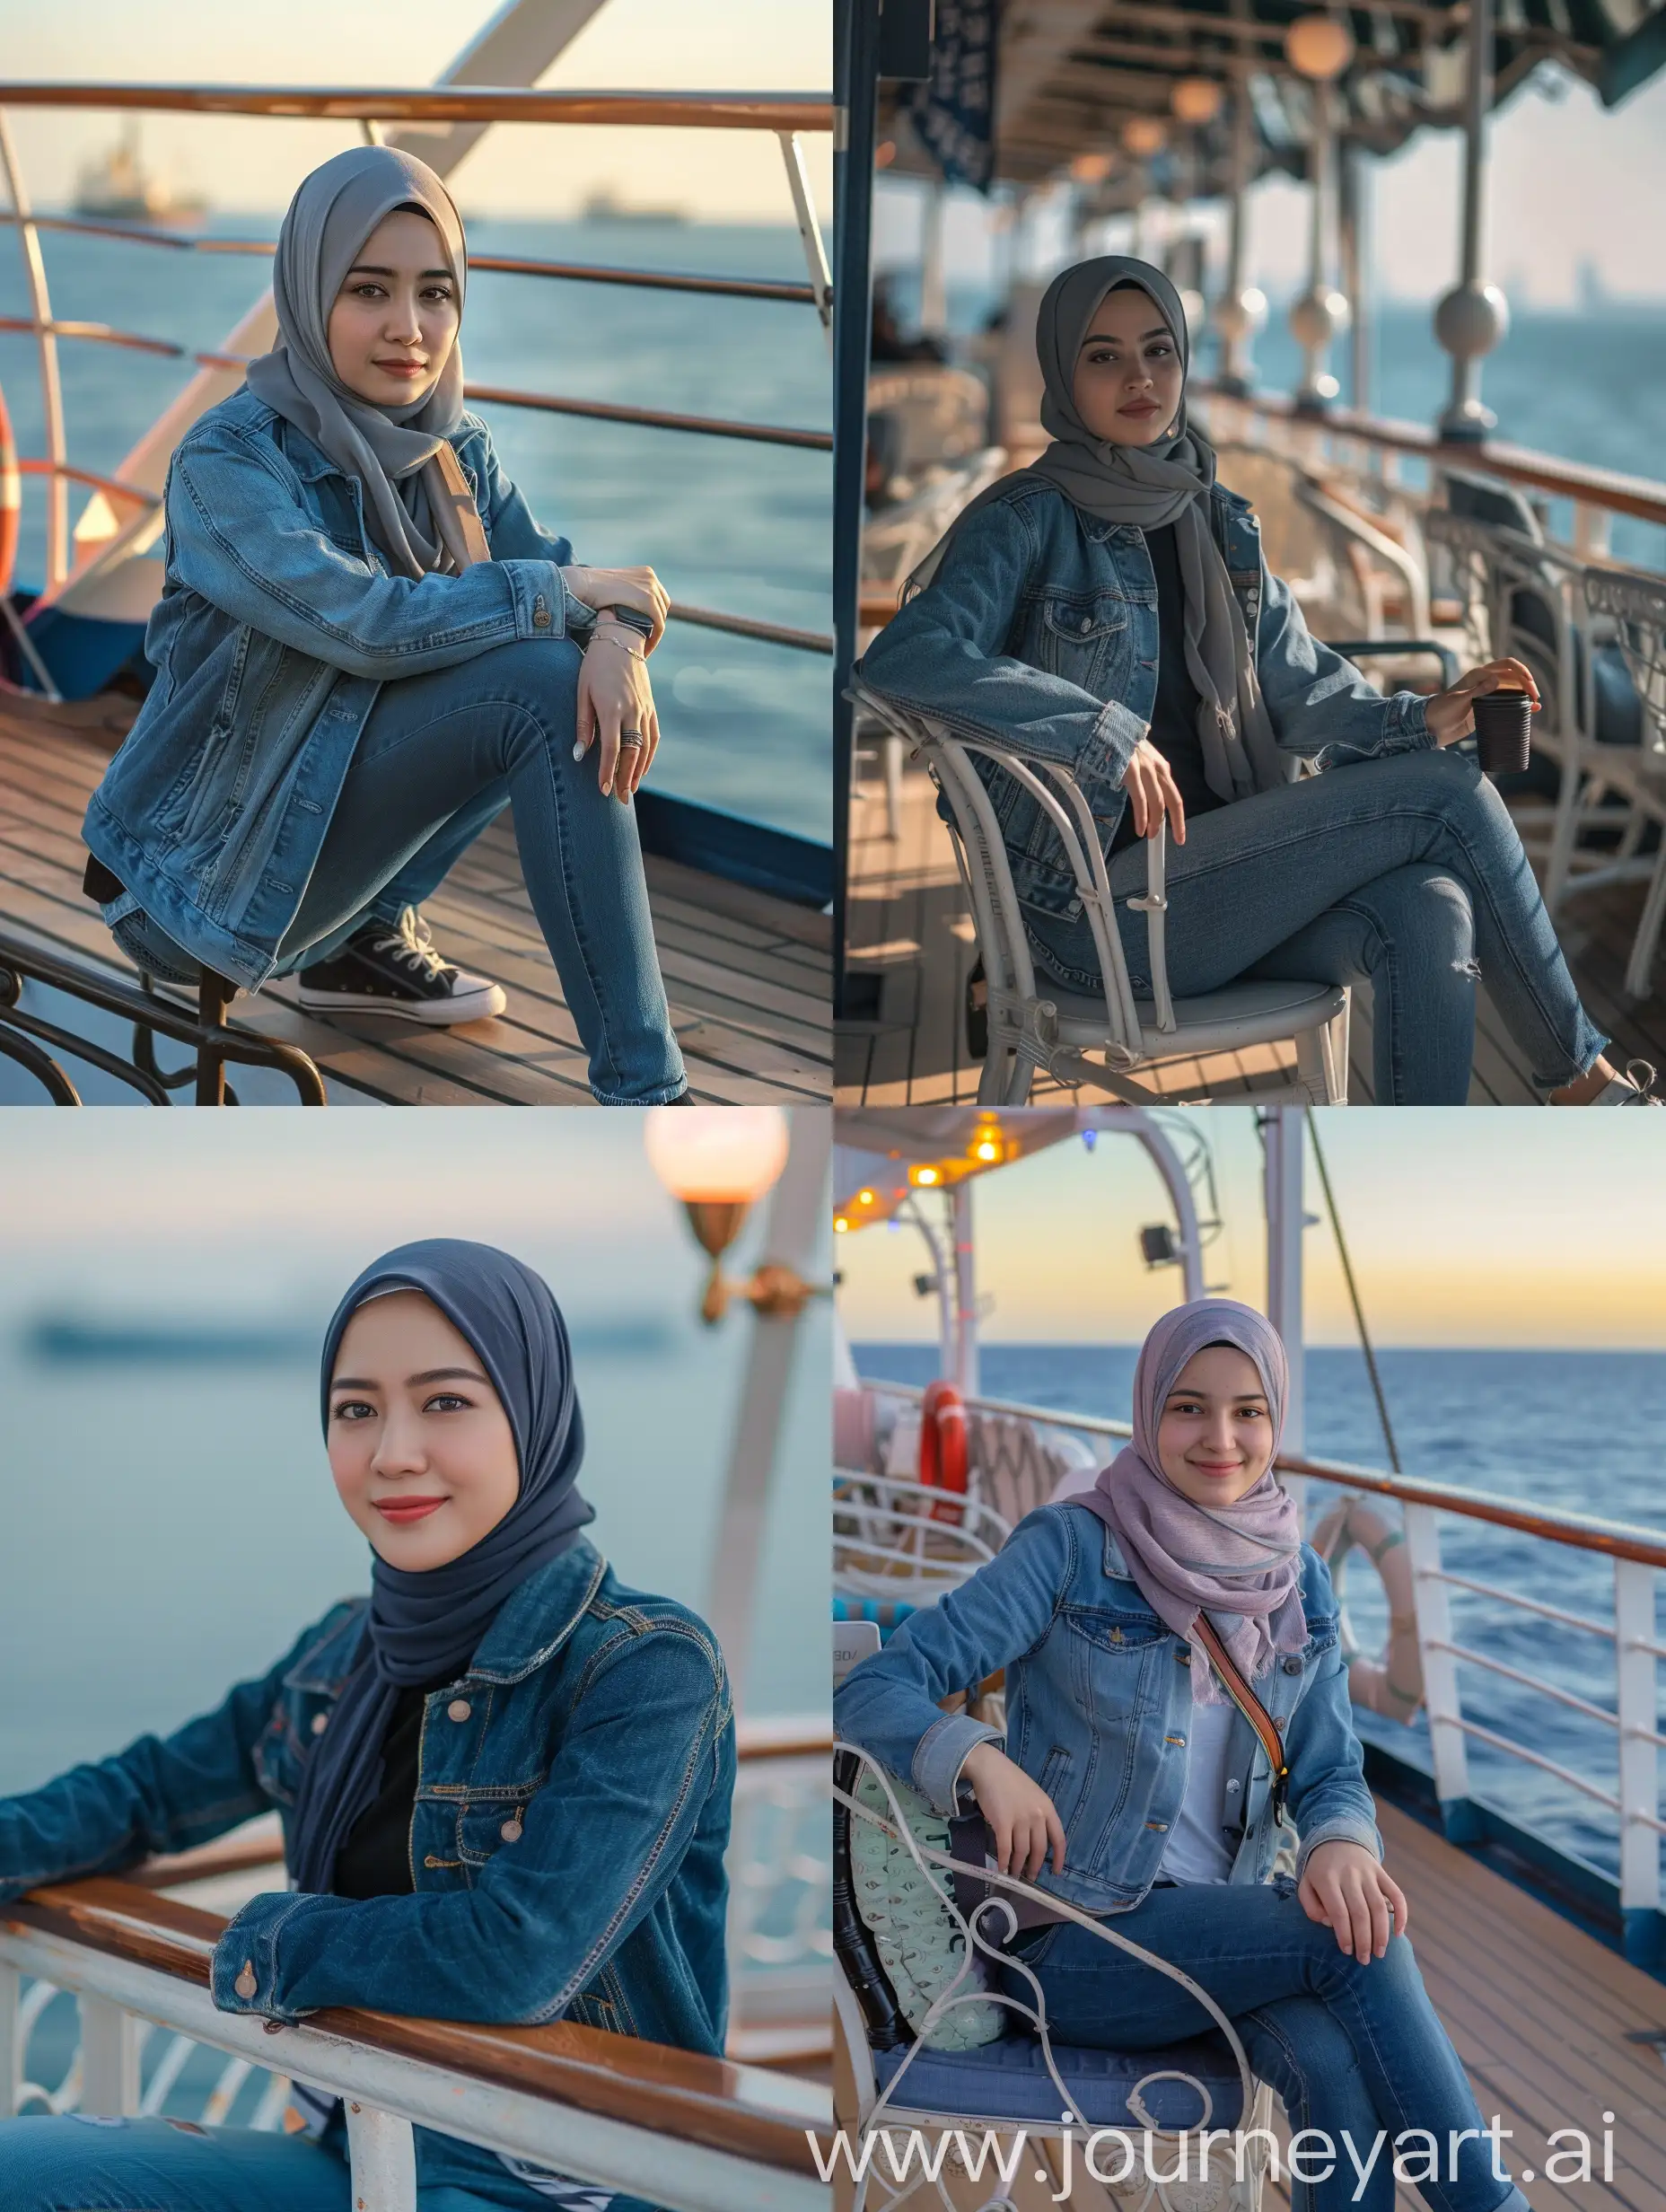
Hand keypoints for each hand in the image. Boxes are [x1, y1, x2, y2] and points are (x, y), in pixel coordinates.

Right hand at [560, 564, 669, 652]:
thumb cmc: (592, 591)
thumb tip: (632, 611)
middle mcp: (651, 577)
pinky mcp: (648, 599)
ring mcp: (651, 587)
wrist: (582, 585)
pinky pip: (658, 624)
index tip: (644, 635)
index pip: (658, 600)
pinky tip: (642, 650)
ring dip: (653, 637)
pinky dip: (653, 639)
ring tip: (641, 651)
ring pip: (660, 619)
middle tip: (642, 645)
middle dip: (654, 628)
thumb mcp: (616, 589)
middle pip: (662, 609)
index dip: (653, 619)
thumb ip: (628, 596)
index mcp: (645, 573)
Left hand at [576, 631, 659, 802]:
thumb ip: (583, 725)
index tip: (603, 790)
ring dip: (639, 771)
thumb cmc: (594, 666)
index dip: (608, 772)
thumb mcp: (582, 692)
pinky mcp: (651, 707)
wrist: (621, 639)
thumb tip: (580, 755)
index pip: (611, 749)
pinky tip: (643, 768)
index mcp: (612, 708)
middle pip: (631, 753)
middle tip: (619, 799)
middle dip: (625, 778)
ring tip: (630, 789)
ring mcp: (645, 709)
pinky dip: (649, 755)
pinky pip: (653, 737)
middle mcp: (632, 711)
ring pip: (645, 748)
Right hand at [959, 1742, 1065, 1881]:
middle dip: (1035, 1866)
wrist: (990, 1767)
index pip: (1059, 1839)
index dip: (1059, 1858)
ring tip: (1015, 1875)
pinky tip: (1002, 1869)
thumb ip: (1039, 1815)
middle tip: (1031, 1877)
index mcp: (1047, 1808)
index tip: (1056, 1872)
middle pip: (1039, 1849)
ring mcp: (1020, 1819)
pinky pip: (1005, 1848)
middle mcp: (1037, 1815)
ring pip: (1022, 1851)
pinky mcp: (1001, 1822)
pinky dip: (1004, 1861)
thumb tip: (1037, 1841)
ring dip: (1018, 1867)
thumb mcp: (1033, 1795)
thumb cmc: (1011, 1780)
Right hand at [1120, 738, 1185, 842]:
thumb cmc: (1119, 746)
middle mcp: (1157, 767)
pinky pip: (1140, 799)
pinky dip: (1142, 816)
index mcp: (1160, 766)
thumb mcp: (1139, 760)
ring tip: (1151, 836)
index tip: (1179, 831)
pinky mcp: (1131, 772)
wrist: (1105, 728)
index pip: (1173, 794)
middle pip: (1173, 800)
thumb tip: (1146, 795)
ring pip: (1158, 802)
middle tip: (1178, 839)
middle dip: (1177, 822)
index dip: (1178, 815)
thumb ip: (1146, 776)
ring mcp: (1145, 769)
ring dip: (1155, 822)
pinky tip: (1140, 828)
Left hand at [1298, 1841, 1408, 1959]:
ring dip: (1382, 1934)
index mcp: (1327, 1878)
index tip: (1347, 1952)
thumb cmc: (1319, 1871)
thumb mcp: (1306, 1884)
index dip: (1345, 1935)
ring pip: (1379, 1907)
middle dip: (1364, 1941)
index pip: (1339, 1912)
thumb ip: (1310, 1906)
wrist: (1336, 1839)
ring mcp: (1367, 1873)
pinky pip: (1396, 1894)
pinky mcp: (1381, 1872)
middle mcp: (1349, 1875)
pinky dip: (1401, 1914)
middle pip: (1360, 1913)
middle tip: (1365, 1960)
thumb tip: (1328, 1923)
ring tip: (1380, 1953)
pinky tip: (1399, 1933)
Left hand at [1424, 657, 1540, 746]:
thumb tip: (1497, 680)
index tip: (1529, 682)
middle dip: (1527, 683)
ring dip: (1525, 694)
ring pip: (1513, 690)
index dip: (1520, 671)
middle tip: (1534, 696)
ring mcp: (1488, 696)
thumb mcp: (1459, 699)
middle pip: (1513, 677)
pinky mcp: (1489, 709)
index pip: (1506, 665)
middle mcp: (1485, 683)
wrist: (1431, 728)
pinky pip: (1508, 704)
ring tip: (1535, 703)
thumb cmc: (1441, 710)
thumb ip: (1477, 690)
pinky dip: (1520, 705)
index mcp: (1478, 675)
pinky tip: (1530, 710)